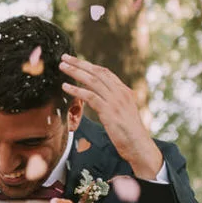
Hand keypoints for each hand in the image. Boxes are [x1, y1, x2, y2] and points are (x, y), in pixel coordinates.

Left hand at [58, 55, 161, 178]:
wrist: (139, 145)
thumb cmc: (129, 133)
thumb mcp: (122, 113)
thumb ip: (112, 103)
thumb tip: (97, 99)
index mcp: (124, 91)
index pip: (105, 73)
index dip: (89, 65)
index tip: (76, 61)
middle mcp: (120, 92)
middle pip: (97, 72)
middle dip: (79, 63)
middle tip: (65, 57)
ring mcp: (115, 101)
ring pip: (92, 81)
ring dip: (75, 72)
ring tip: (62, 67)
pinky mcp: (109, 111)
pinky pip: (90, 96)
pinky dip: (76, 90)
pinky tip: (65, 86)